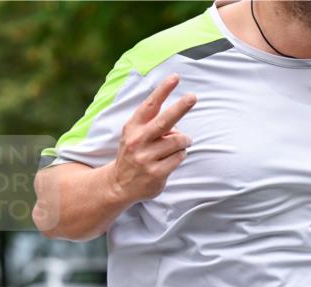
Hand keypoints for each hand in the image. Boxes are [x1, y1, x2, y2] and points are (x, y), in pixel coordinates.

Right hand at [108, 73, 196, 203]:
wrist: (118, 185)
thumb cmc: (133, 153)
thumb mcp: (134, 135)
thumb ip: (153, 125)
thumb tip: (177, 124)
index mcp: (133, 127)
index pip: (150, 106)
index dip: (163, 90)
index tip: (175, 77)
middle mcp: (138, 141)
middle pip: (164, 121)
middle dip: (180, 108)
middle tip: (192, 97)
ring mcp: (146, 158)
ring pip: (178, 141)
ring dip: (183, 141)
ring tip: (179, 144)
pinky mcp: (156, 173)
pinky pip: (179, 157)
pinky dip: (179, 155)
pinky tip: (171, 159)